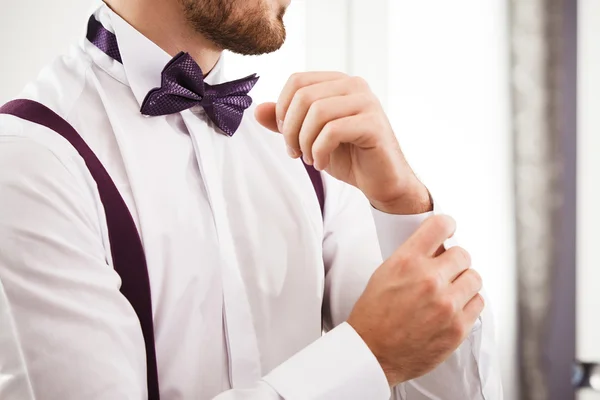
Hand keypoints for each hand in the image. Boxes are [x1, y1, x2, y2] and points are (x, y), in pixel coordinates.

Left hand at [255, 72, 431, 214]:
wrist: (381, 181)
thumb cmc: (349, 156)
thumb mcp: (309, 137)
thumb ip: (285, 122)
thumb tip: (257, 110)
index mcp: (337, 83)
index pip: (297, 81)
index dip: (283, 110)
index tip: (287, 137)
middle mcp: (354, 85)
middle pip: (303, 96)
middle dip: (291, 129)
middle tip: (296, 152)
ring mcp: (366, 102)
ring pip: (317, 112)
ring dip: (305, 141)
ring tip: (310, 158)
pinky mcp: (373, 123)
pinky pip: (333, 130)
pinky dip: (319, 151)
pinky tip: (321, 163)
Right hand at [347, 215, 483, 386]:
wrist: (372, 352)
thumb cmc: (374, 314)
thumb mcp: (384, 273)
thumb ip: (412, 257)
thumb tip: (437, 247)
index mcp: (407, 261)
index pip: (440, 225)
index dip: (447, 225)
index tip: (448, 230)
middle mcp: (429, 279)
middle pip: (463, 254)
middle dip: (454, 261)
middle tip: (446, 271)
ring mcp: (446, 304)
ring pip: (474, 278)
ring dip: (464, 282)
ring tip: (450, 291)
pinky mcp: (458, 327)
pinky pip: (478, 302)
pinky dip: (468, 303)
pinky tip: (453, 308)